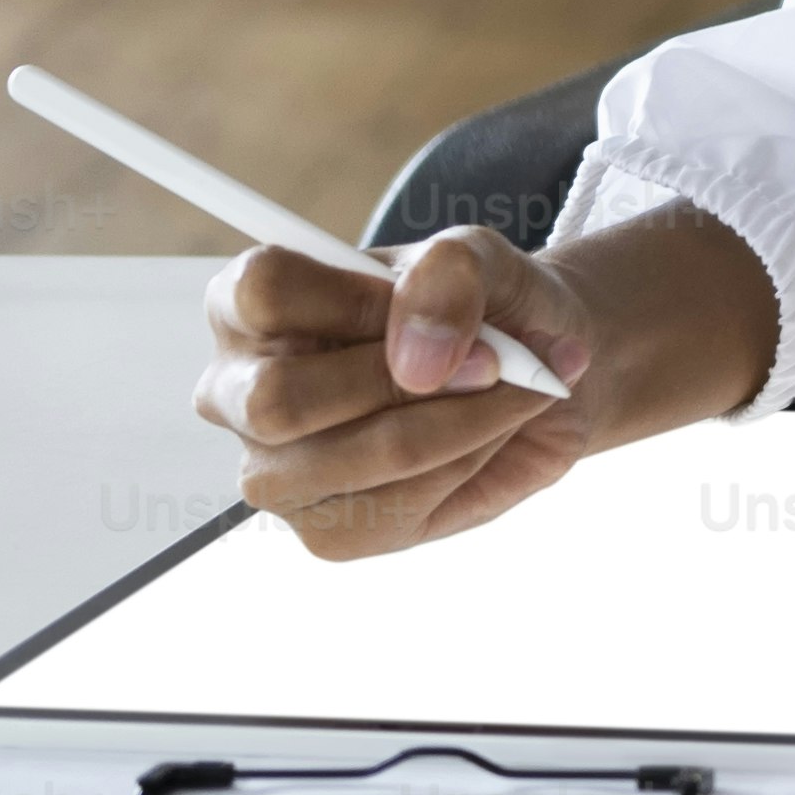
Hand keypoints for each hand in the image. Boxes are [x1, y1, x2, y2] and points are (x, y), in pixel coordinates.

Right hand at [193, 210, 777, 560]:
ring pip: (327, 473)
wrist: (550, 369)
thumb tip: (421, 353)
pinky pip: (369, 524)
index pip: (250, 291)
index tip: (450, 313)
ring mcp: (276, 466)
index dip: (354, 308)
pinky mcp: (327, 532)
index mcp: (259, 299)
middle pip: (283, 402)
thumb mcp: (503, 262)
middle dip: (406, 390)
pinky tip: (481, 454)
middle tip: (498, 369)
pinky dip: (446, 487)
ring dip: (440, 439)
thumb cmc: (507, 302)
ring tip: (503, 405)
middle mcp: (243, 384)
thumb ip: (458, 282)